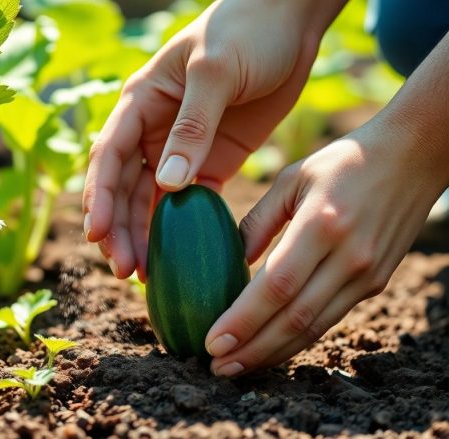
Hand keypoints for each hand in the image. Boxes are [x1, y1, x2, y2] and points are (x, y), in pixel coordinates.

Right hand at [82, 0, 343, 279]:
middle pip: (123, 187)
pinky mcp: (211, 162)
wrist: (290, 22)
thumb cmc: (246, 31)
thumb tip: (167, 185)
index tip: (97, 235)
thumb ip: (193, 126)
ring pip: (150, 201)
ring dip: (144, 236)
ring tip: (143, 274)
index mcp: (140, 102)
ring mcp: (181, 149)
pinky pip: (188, 203)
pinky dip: (180, 230)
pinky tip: (179, 256)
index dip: (98, 197)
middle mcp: (152, 129)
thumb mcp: (216, 73)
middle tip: (124, 269)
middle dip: (119, 228)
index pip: (108, 155)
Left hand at [205, 129, 447, 376]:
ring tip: (236, 367)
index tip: (211, 341)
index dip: (243, 320)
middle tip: (216, 368)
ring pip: (313, 328)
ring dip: (272, 353)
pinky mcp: (375, 283)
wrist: (412, 157)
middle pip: (294, 318)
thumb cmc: (342, 162)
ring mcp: (366, 275)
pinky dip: (297, 339)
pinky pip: (329, 319)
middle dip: (251, 350)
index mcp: (322, 224)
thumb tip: (227, 261)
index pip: (276, 286)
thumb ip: (257, 221)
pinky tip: (270, 348)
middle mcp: (348, 257)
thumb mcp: (291, 178)